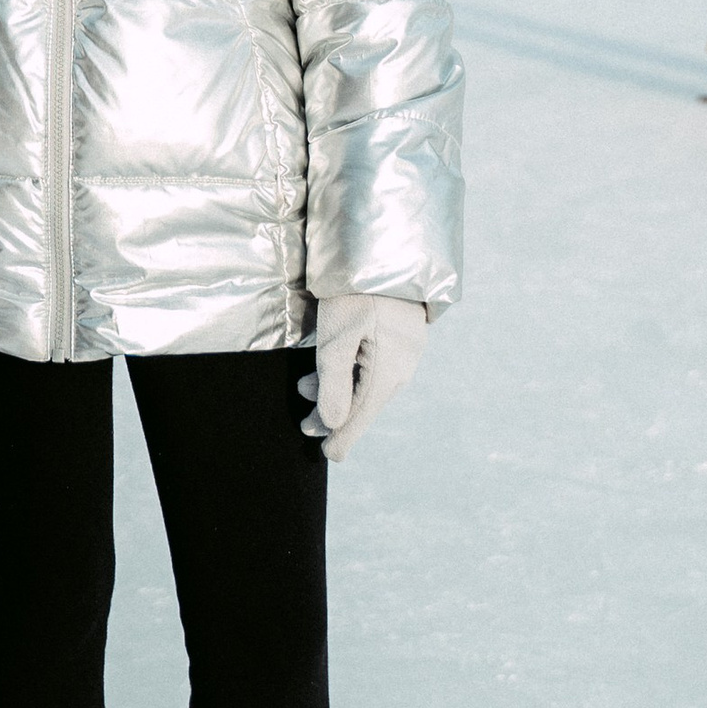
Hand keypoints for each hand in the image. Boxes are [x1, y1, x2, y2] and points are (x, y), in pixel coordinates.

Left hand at [302, 295, 428, 461]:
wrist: (387, 251)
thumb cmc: (357, 292)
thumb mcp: (336, 336)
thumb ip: (332, 382)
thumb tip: (332, 425)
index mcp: (386, 374)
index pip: (360, 418)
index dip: (341, 438)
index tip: (327, 456)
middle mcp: (400, 370)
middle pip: (363, 403)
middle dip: (332, 415)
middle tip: (304, 426)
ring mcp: (403, 355)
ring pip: (366, 384)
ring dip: (334, 390)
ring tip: (303, 388)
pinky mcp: (399, 340)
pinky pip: (372, 367)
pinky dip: (348, 372)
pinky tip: (327, 367)